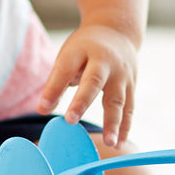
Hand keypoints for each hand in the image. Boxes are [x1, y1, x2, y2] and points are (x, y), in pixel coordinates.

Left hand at [38, 24, 138, 147]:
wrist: (117, 31)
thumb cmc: (84, 49)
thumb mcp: (68, 56)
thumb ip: (57, 81)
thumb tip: (43, 110)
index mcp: (82, 50)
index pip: (65, 69)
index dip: (54, 88)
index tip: (42, 108)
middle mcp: (104, 61)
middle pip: (94, 82)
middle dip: (82, 102)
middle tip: (70, 121)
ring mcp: (121, 73)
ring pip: (118, 99)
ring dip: (113, 122)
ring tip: (109, 143)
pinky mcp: (132, 85)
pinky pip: (129, 108)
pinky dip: (124, 126)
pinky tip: (118, 143)